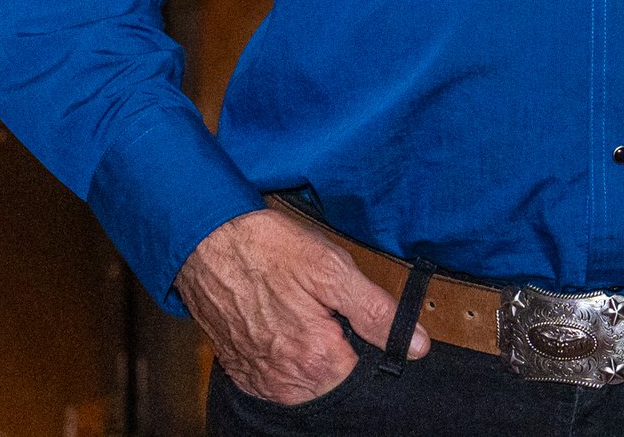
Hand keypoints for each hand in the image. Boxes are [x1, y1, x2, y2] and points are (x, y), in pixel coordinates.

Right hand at [176, 208, 424, 404]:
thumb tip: (416, 346)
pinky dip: (288, 357)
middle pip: (337, 379)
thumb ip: (377, 313)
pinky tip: (285, 324)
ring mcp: (261, 380)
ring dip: (315, 353)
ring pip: (309, 382)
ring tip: (304, 312)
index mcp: (316, 360)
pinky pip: (278, 379)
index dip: (370, 342)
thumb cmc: (269, 250)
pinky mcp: (242, 372)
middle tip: (326, 308)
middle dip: (342, 348)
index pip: (365, 375)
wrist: (207, 243)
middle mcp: (286, 382)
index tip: (357, 316)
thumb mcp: (334, 270)